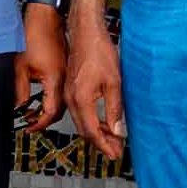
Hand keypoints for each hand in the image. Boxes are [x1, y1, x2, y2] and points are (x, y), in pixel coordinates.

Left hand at [15, 5, 66, 133]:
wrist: (46, 17)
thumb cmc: (33, 36)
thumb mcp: (20, 68)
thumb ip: (21, 91)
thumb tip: (19, 108)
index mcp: (55, 80)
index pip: (51, 112)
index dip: (39, 123)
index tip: (29, 128)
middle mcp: (65, 79)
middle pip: (60, 110)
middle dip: (45, 120)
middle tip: (30, 124)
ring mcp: (67, 74)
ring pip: (63, 101)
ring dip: (49, 110)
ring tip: (33, 114)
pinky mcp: (66, 69)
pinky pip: (62, 90)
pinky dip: (53, 99)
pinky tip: (42, 98)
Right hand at [65, 13, 127, 161]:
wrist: (85, 33)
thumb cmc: (100, 53)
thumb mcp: (114, 82)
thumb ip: (115, 109)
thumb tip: (118, 131)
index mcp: (81, 99)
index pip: (91, 131)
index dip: (104, 145)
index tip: (115, 154)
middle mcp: (70, 99)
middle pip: (84, 130)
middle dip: (100, 143)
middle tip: (116, 151)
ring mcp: (68, 94)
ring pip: (81, 122)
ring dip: (96, 133)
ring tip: (113, 140)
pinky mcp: (70, 89)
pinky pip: (79, 112)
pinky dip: (91, 121)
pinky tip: (104, 122)